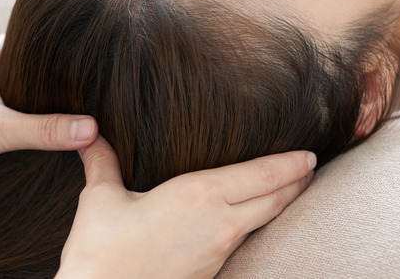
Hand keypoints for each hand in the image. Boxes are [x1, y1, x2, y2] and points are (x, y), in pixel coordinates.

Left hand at [0, 34, 97, 190]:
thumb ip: (45, 130)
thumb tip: (92, 130)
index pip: (25, 44)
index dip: (52, 58)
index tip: (77, 73)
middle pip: (9, 68)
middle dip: (34, 85)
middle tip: (66, 100)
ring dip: (8, 105)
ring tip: (40, 121)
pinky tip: (3, 139)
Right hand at [57, 136, 316, 278]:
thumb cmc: (101, 254)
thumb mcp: (100, 201)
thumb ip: (102, 163)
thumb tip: (89, 135)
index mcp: (198, 196)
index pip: (261, 175)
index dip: (290, 164)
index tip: (309, 154)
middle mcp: (218, 223)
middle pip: (273, 199)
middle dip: (296, 181)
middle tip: (311, 166)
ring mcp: (218, 251)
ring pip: (263, 221)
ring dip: (281, 201)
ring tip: (291, 186)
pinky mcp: (210, 271)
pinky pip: (244, 239)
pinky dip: (258, 221)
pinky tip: (248, 217)